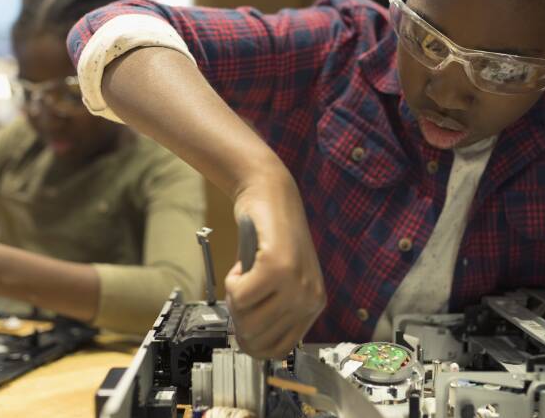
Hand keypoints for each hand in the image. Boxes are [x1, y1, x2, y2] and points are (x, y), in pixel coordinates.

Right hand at [225, 166, 325, 358]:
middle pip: (256, 339)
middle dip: (238, 318)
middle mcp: (309, 298)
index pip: (278, 350)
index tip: (241, 324)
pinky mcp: (277, 267)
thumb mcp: (282, 282)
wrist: (270, 195)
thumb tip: (248, 342)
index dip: (251, 342)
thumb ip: (273, 310)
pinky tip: (242, 265)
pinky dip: (231, 282)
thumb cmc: (270, 236)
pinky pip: (239, 295)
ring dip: (234, 299)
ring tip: (244, 276)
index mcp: (313, 306)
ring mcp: (296, 283)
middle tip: (242, 290)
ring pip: (246, 319)